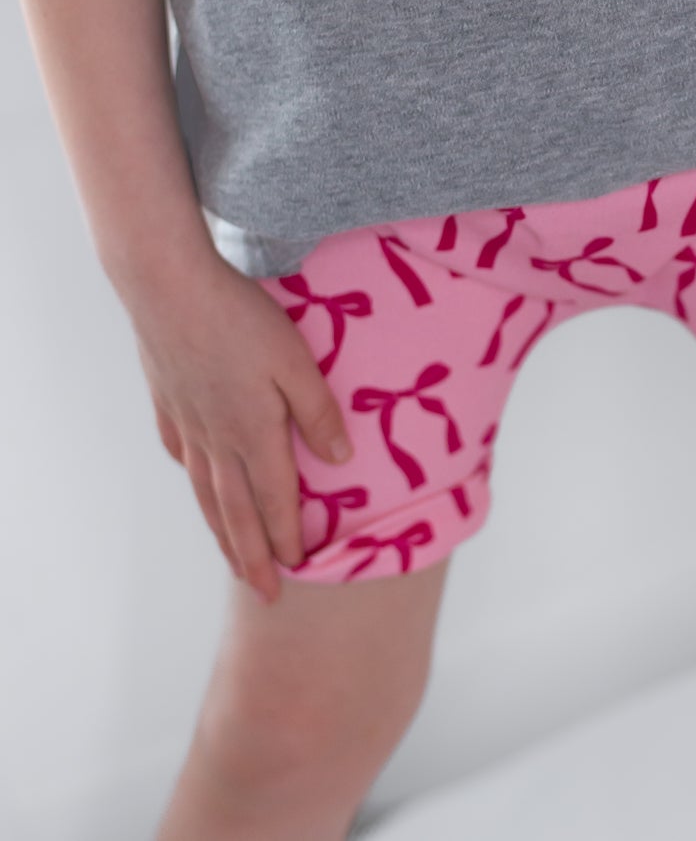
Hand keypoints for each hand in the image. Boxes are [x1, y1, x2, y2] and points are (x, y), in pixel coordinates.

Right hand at [123, 250, 352, 602]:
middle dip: (253, 557)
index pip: (275, 500)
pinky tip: (200, 483)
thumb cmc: (242, 318)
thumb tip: (340, 460)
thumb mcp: (297, 361)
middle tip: (265, 595)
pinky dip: (195, 478)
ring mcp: (188, 422)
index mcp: (254, 433)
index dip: (287, 537)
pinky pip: (184, 453)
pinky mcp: (169, 401)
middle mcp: (217, 439)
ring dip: (223, 529)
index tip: (299, 571)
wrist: (168, 287)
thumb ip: (318, 412)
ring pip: (207, 490)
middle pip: (236, 511)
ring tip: (233, 560)